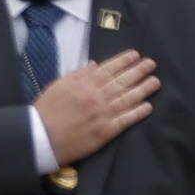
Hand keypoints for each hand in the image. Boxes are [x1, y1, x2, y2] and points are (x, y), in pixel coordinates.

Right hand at [38, 51, 159, 164]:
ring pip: (128, 99)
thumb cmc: (44, 112)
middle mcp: (96, 97)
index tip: (136, 55)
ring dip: (144, 89)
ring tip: (155, 82)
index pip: (109, 69)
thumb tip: (95, 65)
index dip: (124, 61)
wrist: (38, 139)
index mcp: (84, 84)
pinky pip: (125, 120)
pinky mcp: (104, 133)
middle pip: (123, 81)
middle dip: (139, 71)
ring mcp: (102, 115)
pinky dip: (137, 113)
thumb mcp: (58, 86)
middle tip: (151, 64)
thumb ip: (78, 74)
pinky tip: (148, 106)